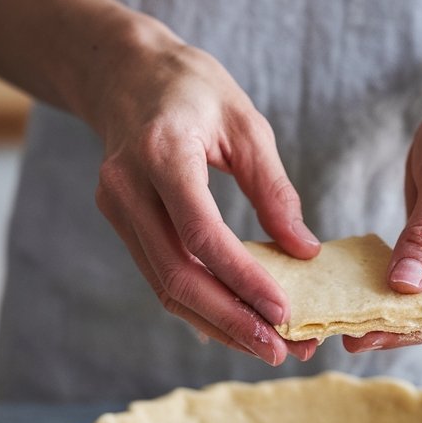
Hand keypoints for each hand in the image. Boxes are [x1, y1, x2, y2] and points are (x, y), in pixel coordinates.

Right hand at [91, 32, 319, 364]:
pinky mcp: (119, 223)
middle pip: (177, 275)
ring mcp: (116, 209)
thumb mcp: (246, 124)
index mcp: (162, 154)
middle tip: (280, 350)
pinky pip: (159, 276)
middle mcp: (127, 187)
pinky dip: (198, 306)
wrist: (122, 72)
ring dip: (217, 325)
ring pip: (164, 287)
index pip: (201, 234)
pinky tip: (235, 325)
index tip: (285, 311)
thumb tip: (304, 252)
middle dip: (231, 321)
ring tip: (267, 347)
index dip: (243, 280)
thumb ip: (274, 190)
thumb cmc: (192, 89)